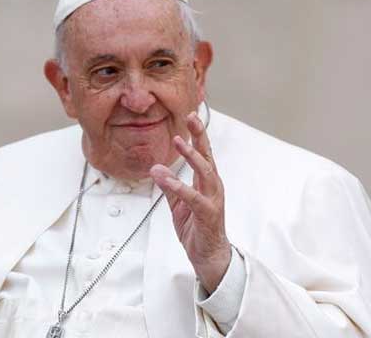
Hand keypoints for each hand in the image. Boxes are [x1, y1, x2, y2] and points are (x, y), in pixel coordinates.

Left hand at [150, 111, 230, 292]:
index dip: (197, 134)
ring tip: (179, 141)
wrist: (208, 255)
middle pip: (208, 155)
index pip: (203, 153)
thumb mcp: (179, 204)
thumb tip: (156, 169)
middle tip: (191, 116)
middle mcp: (213, 187)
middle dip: (200, 135)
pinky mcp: (208, 214)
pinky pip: (193, 197)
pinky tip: (165, 176)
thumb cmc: (197, 228)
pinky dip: (179, 186)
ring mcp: (213, 199)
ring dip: (192, 156)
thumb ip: (170, 186)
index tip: (191, 115)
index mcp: (206, 182)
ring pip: (205, 172)